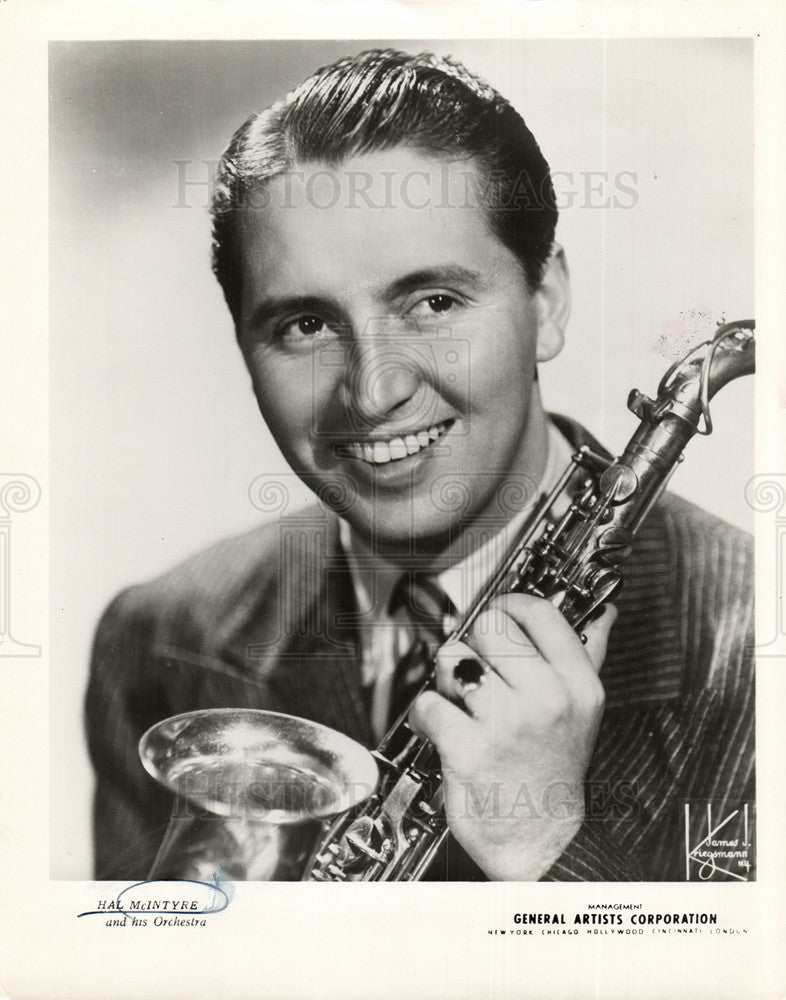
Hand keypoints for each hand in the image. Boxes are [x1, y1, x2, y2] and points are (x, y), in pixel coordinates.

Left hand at [408, 594, 615, 879]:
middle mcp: (547, 700)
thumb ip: (591, 654)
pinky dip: (426, 713)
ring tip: (462, 702)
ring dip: (448, 679)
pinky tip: (441, 726)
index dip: (510, 606)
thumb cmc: (555, 770)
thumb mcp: (584, 711)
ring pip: (453, 659)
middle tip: (478, 671)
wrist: (542, 841)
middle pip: (489, 627)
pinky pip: (429, 701)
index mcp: (578, 684)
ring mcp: (507, 724)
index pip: (539, 612)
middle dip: (475, 645)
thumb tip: (605, 612)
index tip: (499, 615)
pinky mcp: (468, 749)